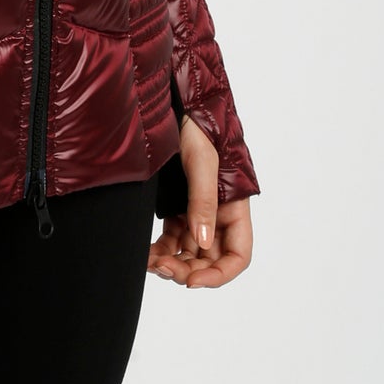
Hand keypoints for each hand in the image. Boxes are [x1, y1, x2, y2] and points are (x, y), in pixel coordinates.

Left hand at [148, 113, 252, 288]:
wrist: (171, 103)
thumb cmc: (195, 125)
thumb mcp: (201, 161)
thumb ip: (203, 202)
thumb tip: (202, 243)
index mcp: (234, 206)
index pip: (238, 255)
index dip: (220, 274)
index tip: (194, 281)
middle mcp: (217, 214)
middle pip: (209, 259)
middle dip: (189, 270)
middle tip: (162, 269)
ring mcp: (194, 211)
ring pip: (188, 253)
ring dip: (172, 263)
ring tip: (150, 262)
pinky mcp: (173, 206)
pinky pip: (170, 239)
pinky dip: (159, 251)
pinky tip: (146, 254)